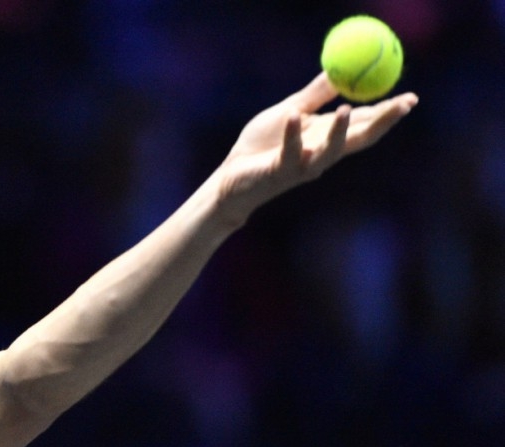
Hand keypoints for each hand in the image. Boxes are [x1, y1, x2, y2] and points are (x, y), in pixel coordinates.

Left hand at [214, 72, 418, 220]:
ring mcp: (302, 165)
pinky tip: (294, 116)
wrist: (231, 176)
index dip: (388, 113)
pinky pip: (288, 153)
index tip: (411, 98)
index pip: (364, 125)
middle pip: (359, 139)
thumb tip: (337, 72)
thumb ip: (313, 97)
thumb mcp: (289, 112)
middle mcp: (321, 154)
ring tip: (349, 109)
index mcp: (325, 138)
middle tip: (402, 105)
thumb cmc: (260, 146)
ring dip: (339, 131)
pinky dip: (291, 134)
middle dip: (382, 123)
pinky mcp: (279, 172)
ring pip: (329, 152)